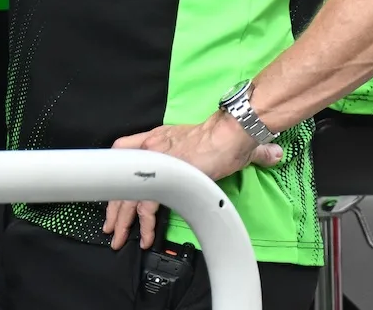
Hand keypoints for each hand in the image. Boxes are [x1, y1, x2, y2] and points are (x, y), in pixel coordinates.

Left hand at [102, 111, 284, 250]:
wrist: (231, 133)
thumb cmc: (226, 135)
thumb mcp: (206, 139)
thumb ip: (217, 151)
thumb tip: (261, 155)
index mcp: (156, 139)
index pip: (122, 150)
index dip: (115, 172)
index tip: (114, 190)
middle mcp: (150, 150)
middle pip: (120, 180)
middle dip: (113, 206)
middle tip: (111, 226)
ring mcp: (156, 165)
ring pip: (128, 197)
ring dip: (122, 221)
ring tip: (119, 238)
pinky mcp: (167, 180)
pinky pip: (146, 207)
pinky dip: (145, 225)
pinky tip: (146, 237)